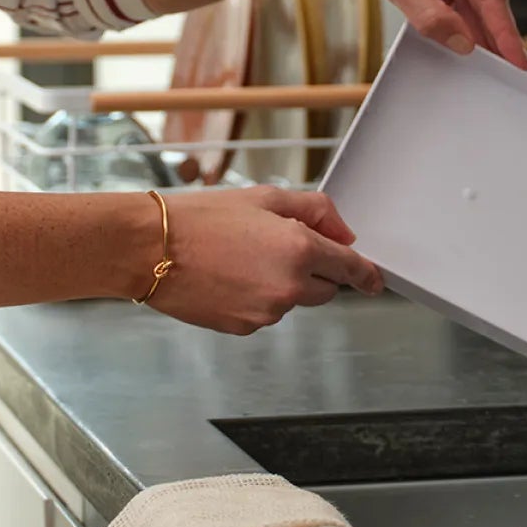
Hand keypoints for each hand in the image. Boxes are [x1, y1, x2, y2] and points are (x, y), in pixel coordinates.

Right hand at [147, 186, 384, 333]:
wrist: (151, 248)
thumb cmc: (202, 217)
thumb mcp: (266, 197)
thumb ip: (316, 211)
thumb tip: (344, 233)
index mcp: (299, 250)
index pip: (350, 269)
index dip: (366, 274)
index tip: (375, 280)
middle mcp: (288, 288)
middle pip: (325, 289)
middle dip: (316, 270)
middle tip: (281, 246)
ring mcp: (266, 313)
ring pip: (294, 301)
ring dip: (284, 283)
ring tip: (244, 257)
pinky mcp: (243, 328)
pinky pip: (266, 313)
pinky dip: (258, 298)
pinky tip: (231, 276)